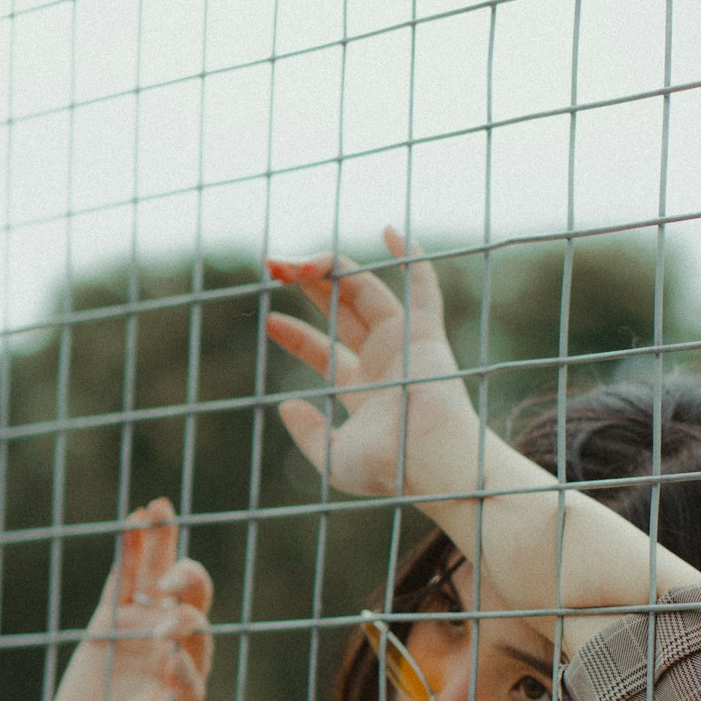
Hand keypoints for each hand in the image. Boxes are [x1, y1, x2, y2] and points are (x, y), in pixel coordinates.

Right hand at [47, 498, 212, 700]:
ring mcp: (140, 623)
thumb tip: (179, 659)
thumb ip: (180, 696)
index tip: (163, 644)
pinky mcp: (109, 620)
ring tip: (160, 507)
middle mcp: (172, 637)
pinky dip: (129, 551)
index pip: (199, 629)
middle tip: (170, 585)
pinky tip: (135, 521)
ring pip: (154, 574)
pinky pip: (122, 579)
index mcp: (193, 661)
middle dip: (185, 579)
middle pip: (188, 592)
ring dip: (160, 542)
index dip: (185, 627)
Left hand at [266, 227, 479, 505]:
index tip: (269, 321)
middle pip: (340, 309)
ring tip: (297, 260)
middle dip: (307, 285)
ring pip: (365, 290)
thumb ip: (307, 434)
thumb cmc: (388, 469)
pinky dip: (411, 257)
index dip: (296, 334)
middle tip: (273, 267)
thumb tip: (284, 405)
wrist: (431, 462)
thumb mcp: (332, 459)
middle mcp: (383, 361)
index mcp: (362, 390)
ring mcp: (405, 344)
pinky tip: (389, 230)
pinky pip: (422, 285)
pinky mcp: (426, 334)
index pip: (324, 352)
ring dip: (332, 267)